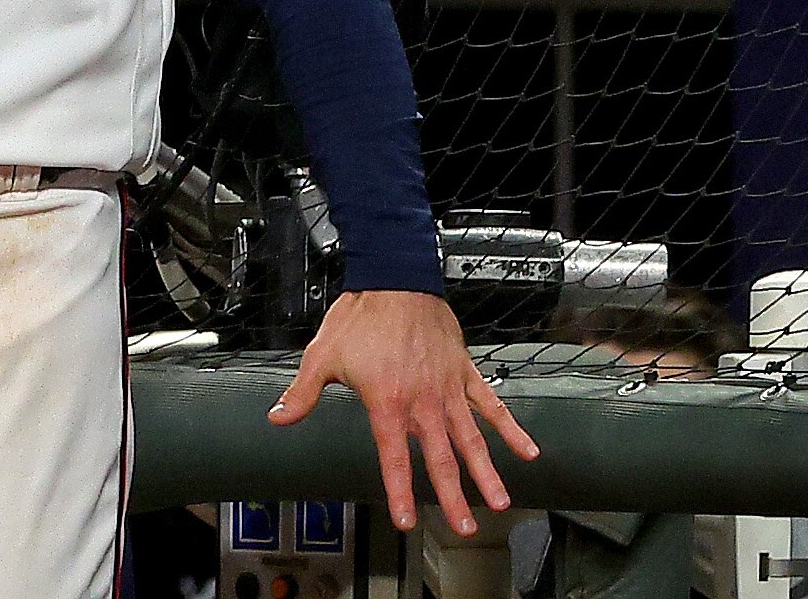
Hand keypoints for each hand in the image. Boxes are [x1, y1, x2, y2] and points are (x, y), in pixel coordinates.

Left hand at [271, 290, 538, 535]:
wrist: (395, 279)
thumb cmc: (358, 317)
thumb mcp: (321, 356)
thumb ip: (303, 392)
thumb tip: (278, 418)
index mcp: (387, 402)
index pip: (394, 457)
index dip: (400, 491)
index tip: (408, 520)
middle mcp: (422, 401)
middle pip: (441, 458)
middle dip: (452, 496)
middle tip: (465, 528)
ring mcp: (448, 388)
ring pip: (471, 438)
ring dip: (486, 472)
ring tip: (499, 502)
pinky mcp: (464, 372)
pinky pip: (491, 404)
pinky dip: (511, 428)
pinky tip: (529, 451)